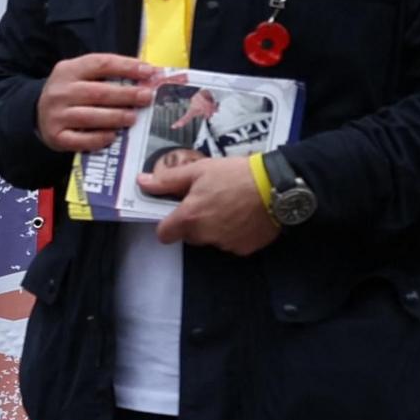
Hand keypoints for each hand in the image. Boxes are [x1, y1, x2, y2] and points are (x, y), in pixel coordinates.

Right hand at [37, 52, 154, 153]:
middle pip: (98, 92)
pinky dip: (99, 138)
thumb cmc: (71, 93)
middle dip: (127, 95)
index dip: (127, 66)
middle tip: (147, 97)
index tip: (149, 72)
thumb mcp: (82, 76)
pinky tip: (113, 136)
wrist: (38, 113)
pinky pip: (81, 139)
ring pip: (90, 116)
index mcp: (68, 70)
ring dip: (115, 117)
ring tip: (133, 118)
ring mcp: (55, 114)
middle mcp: (59, 91)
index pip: (100, 64)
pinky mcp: (56, 136)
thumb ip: (109, 75)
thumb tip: (148, 76)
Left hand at [143, 149, 281, 253]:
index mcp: (190, 218)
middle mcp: (205, 236)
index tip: (176, 212)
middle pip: (189, 235)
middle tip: (209, 201)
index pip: (164, 234)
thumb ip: (168, 180)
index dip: (167, 224)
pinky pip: (232, 243)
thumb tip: (142, 182)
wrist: (277, 186)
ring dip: (215, 227)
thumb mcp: (199, 171)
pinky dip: (235, 232)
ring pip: (211, 239)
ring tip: (231, 205)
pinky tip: (245, 215)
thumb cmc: (235, 175)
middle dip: (195, 222)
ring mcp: (226, 245)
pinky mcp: (245, 249)